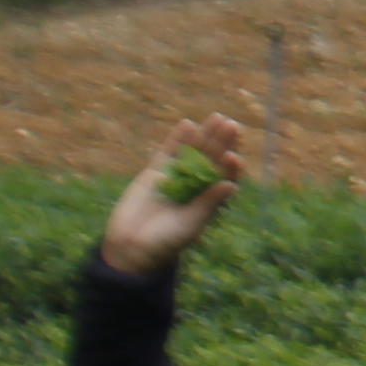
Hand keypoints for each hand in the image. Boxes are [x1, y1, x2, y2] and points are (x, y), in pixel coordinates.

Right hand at [99, 119, 249, 273]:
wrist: (131, 247)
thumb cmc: (167, 242)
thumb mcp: (191, 224)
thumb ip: (208, 203)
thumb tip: (230, 185)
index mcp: (210, 197)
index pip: (225, 177)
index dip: (231, 167)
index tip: (234, 158)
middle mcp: (197, 183)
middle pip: (213, 159)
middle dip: (223, 143)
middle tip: (232, 126)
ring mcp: (177, 175)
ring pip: (194, 151)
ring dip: (205, 135)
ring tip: (217, 118)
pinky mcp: (156, 171)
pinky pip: (169, 152)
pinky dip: (178, 139)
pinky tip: (187, 125)